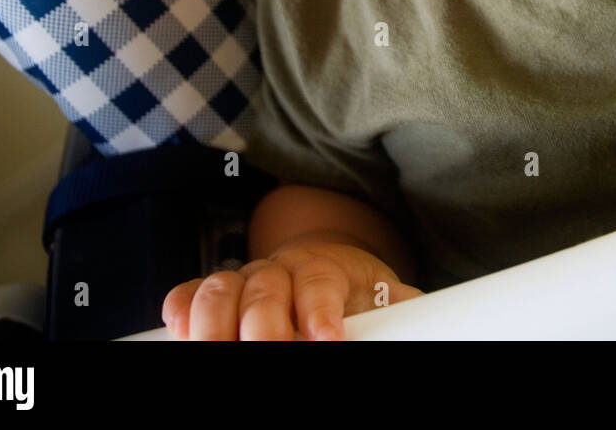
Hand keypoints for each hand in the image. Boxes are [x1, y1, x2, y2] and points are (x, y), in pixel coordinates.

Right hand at [162, 233, 425, 339]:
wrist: (330, 263)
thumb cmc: (360, 292)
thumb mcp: (389, 297)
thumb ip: (403, 308)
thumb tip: (436, 321)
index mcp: (326, 266)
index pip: (320, 281)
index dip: (318, 309)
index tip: (327, 338)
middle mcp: (280, 268)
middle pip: (264, 290)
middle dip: (264, 326)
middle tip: (270, 352)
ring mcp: (244, 279)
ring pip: (219, 289)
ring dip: (213, 323)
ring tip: (215, 351)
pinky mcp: (217, 294)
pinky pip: (188, 294)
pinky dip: (180, 309)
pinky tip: (178, 332)